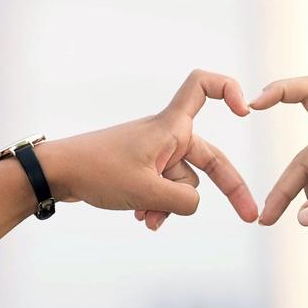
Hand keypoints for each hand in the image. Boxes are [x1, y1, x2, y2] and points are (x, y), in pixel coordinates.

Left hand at [38, 70, 258, 229]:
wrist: (56, 174)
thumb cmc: (97, 172)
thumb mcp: (147, 192)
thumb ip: (182, 202)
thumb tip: (194, 206)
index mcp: (170, 127)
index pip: (203, 86)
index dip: (228, 89)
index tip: (244, 112)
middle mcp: (167, 136)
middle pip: (209, 158)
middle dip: (229, 188)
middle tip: (251, 217)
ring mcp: (155, 154)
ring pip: (183, 183)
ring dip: (170, 205)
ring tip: (148, 220)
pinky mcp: (143, 169)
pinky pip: (165, 190)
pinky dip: (158, 205)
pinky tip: (143, 220)